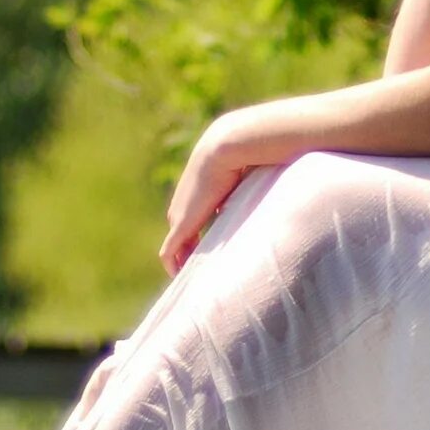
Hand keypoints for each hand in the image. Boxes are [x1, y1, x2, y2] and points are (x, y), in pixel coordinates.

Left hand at [160, 119, 251, 275]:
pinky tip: (182, 279)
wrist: (225, 147)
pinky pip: (169, 253)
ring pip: (174, 249)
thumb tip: (260, 206)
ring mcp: (178, 217)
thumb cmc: (240, 159)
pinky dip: (173, 266)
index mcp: (193, 199)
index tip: (208, 260)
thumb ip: (244, 199)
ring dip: (183, 265)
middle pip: (179, 241)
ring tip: (194, 282)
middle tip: (200, 279)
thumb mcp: (242, 183)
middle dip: (188, 259)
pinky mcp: (181, 224)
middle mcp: (181, 209)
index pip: (189, 228)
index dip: (196, 245)